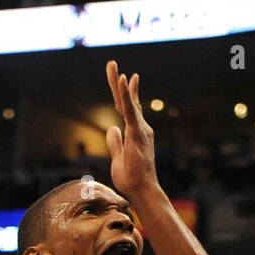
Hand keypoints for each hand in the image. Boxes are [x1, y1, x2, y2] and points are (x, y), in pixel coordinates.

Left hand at [105, 60, 159, 200]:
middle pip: (127, 100)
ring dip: (120, 83)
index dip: (122, 92)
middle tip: (112, 63)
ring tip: (113, 66)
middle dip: (119, 82)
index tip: (122, 77)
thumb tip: (112, 128)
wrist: (142, 190)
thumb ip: (115, 142)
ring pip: (127, 102)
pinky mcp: (137, 133)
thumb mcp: (118, 158)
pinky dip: (127, 95)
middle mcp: (140, 128)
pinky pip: (130, 110)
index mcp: (135, 133)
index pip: (126, 108)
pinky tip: (124, 81)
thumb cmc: (132, 179)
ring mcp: (140, 129)